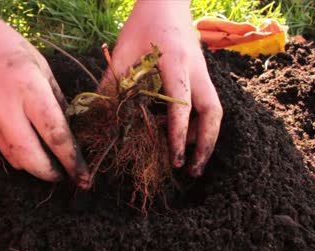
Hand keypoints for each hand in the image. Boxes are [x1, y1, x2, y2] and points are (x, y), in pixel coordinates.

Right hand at [0, 7, 90, 187]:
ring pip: (14, 158)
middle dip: (50, 173)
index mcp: (29, 89)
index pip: (55, 135)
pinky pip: (1, 147)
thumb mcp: (40, 64)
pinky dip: (17, 154)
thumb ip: (55, 98)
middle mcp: (6, 109)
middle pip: (31, 158)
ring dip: (33, 167)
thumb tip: (68, 127)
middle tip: (65, 175)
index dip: (72, 159)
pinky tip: (27, 149)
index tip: (83, 175)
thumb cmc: (5, 44)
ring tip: (49, 165)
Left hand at [102, 0, 222, 176]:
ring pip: (214, 110)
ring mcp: (203, 73)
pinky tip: (187, 137)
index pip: (182, 104)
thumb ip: (113, 86)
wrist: (165, 4)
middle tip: (192, 170)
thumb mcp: (123, 54)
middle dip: (206, 144)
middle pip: (213, 112)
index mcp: (176, 63)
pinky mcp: (202, 75)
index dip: (179, 133)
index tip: (176, 158)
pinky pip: (208, 104)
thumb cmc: (141, 27)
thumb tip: (100, 118)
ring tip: (192, 161)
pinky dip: (200, 124)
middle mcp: (197, 71)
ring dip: (206, 137)